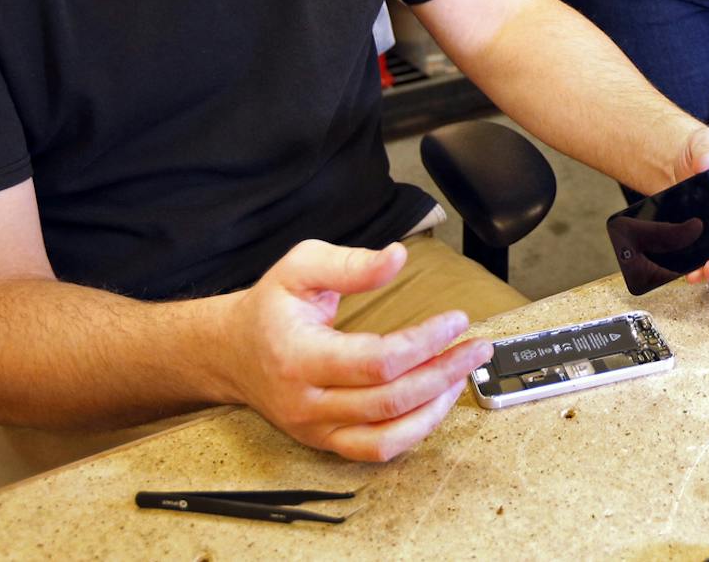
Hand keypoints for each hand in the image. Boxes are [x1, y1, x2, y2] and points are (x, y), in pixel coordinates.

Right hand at [218, 239, 492, 462]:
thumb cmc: (270, 307)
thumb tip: (398, 257)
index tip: (456, 320)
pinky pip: (377, 450)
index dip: (423, 343)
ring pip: (387, 435)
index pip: (375, 361)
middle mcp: (306, 401)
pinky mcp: (325, 441)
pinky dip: (414, 431)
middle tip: (478, 347)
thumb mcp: (300, 267)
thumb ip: (350, 263)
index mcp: (298, 356)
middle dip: (444, 373)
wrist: (230, 352)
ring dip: (436, 407)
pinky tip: (437, 401)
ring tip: (463, 374)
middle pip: (389, 400)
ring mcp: (315, 428)